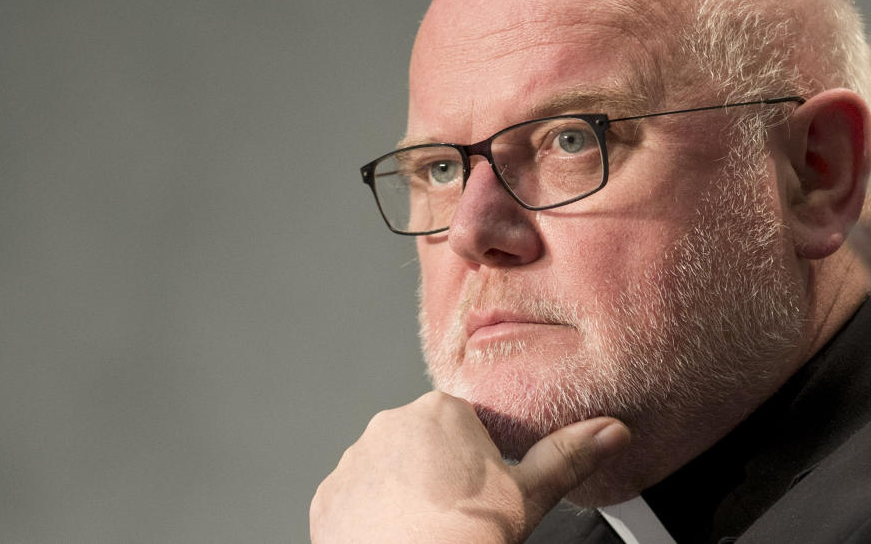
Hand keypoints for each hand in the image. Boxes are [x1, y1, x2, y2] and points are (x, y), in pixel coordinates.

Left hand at [309, 391, 629, 542]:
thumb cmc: (467, 537)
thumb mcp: (528, 496)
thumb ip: (567, 455)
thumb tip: (612, 429)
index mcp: (441, 412)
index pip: (464, 427)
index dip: (478, 464)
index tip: (480, 493)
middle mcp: (390, 424)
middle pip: (424, 444)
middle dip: (438, 473)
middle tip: (456, 514)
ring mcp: (355, 458)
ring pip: (389, 469)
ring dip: (403, 492)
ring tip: (426, 529)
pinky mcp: (330, 494)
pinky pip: (357, 497)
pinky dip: (372, 515)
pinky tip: (395, 538)